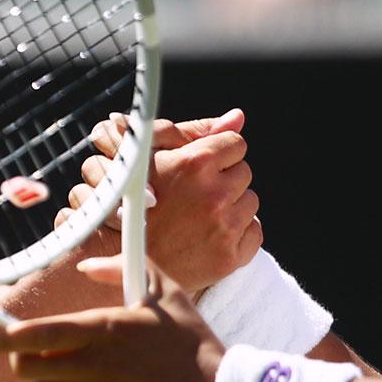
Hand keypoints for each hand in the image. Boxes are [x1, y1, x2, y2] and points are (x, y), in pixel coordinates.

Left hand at [0, 257, 221, 381]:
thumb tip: (88, 261)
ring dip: (50, 378)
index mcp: (102, 332)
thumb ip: (123, 268)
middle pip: (26, 368)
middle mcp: (91, 369)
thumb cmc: (195, 344)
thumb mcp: (166, 294)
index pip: (31, 335)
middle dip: (21, 357)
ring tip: (82, 365)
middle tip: (36, 347)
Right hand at [61, 110, 260, 293]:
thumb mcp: (155, 160)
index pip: (234, 143)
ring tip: (203, 216)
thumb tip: (239, 116)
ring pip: (250, 201)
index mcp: (194, 163)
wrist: (127, 266)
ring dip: (232, 206)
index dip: (220, 153)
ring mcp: (224, 227)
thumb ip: (198, 134)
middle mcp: (213, 194)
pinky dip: (239, 233)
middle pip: (244, 172)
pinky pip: (254, 231)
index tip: (206, 167)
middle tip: (199, 195)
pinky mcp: (230, 256)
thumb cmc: (135, 209)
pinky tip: (213, 235)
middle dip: (225, 180)